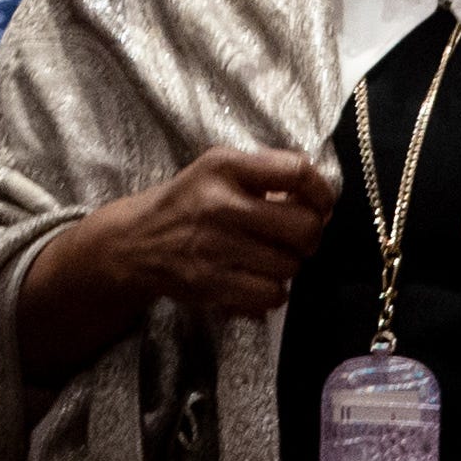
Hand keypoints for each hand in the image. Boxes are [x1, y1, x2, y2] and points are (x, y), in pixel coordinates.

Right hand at [18, 148, 334, 384]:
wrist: (137, 241)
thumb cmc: (189, 202)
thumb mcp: (217, 170)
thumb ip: (265, 173)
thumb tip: (322, 198)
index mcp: (224, 166)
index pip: (295, 172)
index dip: (321, 191)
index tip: (321, 204)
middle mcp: (221, 203)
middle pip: (304, 226)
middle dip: (308, 236)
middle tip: (293, 237)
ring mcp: (217, 246)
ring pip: (291, 266)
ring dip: (285, 265)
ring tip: (263, 256)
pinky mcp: (214, 283)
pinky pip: (273, 295)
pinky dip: (270, 291)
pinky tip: (252, 278)